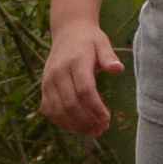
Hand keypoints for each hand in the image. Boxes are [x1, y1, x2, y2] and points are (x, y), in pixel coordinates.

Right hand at [39, 22, 118, 137]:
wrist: (68, 32)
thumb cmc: (90, 40)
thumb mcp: (102, 43)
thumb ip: (109, 57)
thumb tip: (118, 69)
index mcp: (75, 61)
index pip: (84, 90)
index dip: (96, 108)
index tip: (107, 119)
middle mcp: (58, 72)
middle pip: (70, 104)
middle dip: (87, 121)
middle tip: (102, 129)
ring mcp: (48, 81)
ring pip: (58, 110)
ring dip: (75, 125)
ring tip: (92, 131)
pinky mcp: (44, 87)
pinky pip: (49, 110)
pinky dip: (62, 122)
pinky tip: (77, 126)